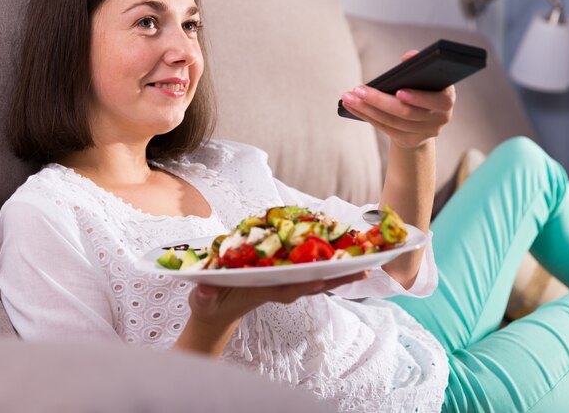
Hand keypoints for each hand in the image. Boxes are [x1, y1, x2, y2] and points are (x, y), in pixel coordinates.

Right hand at [189, 271, 367, 327]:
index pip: (285, 289)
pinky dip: (326, 265)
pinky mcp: (283, 278)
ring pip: (314, 277)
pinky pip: (309, 271)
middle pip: (310, 283)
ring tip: (365, 263)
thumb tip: (205, 292)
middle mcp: (278, 288)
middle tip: (363, 269)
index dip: (302, 284)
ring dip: (338, 272)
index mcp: (260, 292)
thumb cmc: (210, 305)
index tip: (321, 280)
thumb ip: (204, 297)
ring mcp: (282, 284)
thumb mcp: (203, 301)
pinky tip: (342, 256)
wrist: (217, 312)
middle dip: (335, 277)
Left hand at [340, 51, 455, 149]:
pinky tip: (352, 106)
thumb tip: (409, 56)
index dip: (417, 97)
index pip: (434, 101)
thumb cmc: (424, 89)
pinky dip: (366, 116)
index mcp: (446, 101)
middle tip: (358, 89)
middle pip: (406, 112)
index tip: (398, 91)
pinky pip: (384, 128)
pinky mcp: (408, 141)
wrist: (426, 118)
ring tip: (348, 97)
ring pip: (391, 121)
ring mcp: (424, 133)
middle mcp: (439, 120)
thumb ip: (419, 67)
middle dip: (379, 100)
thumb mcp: (426, 78)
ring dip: (366, 109)